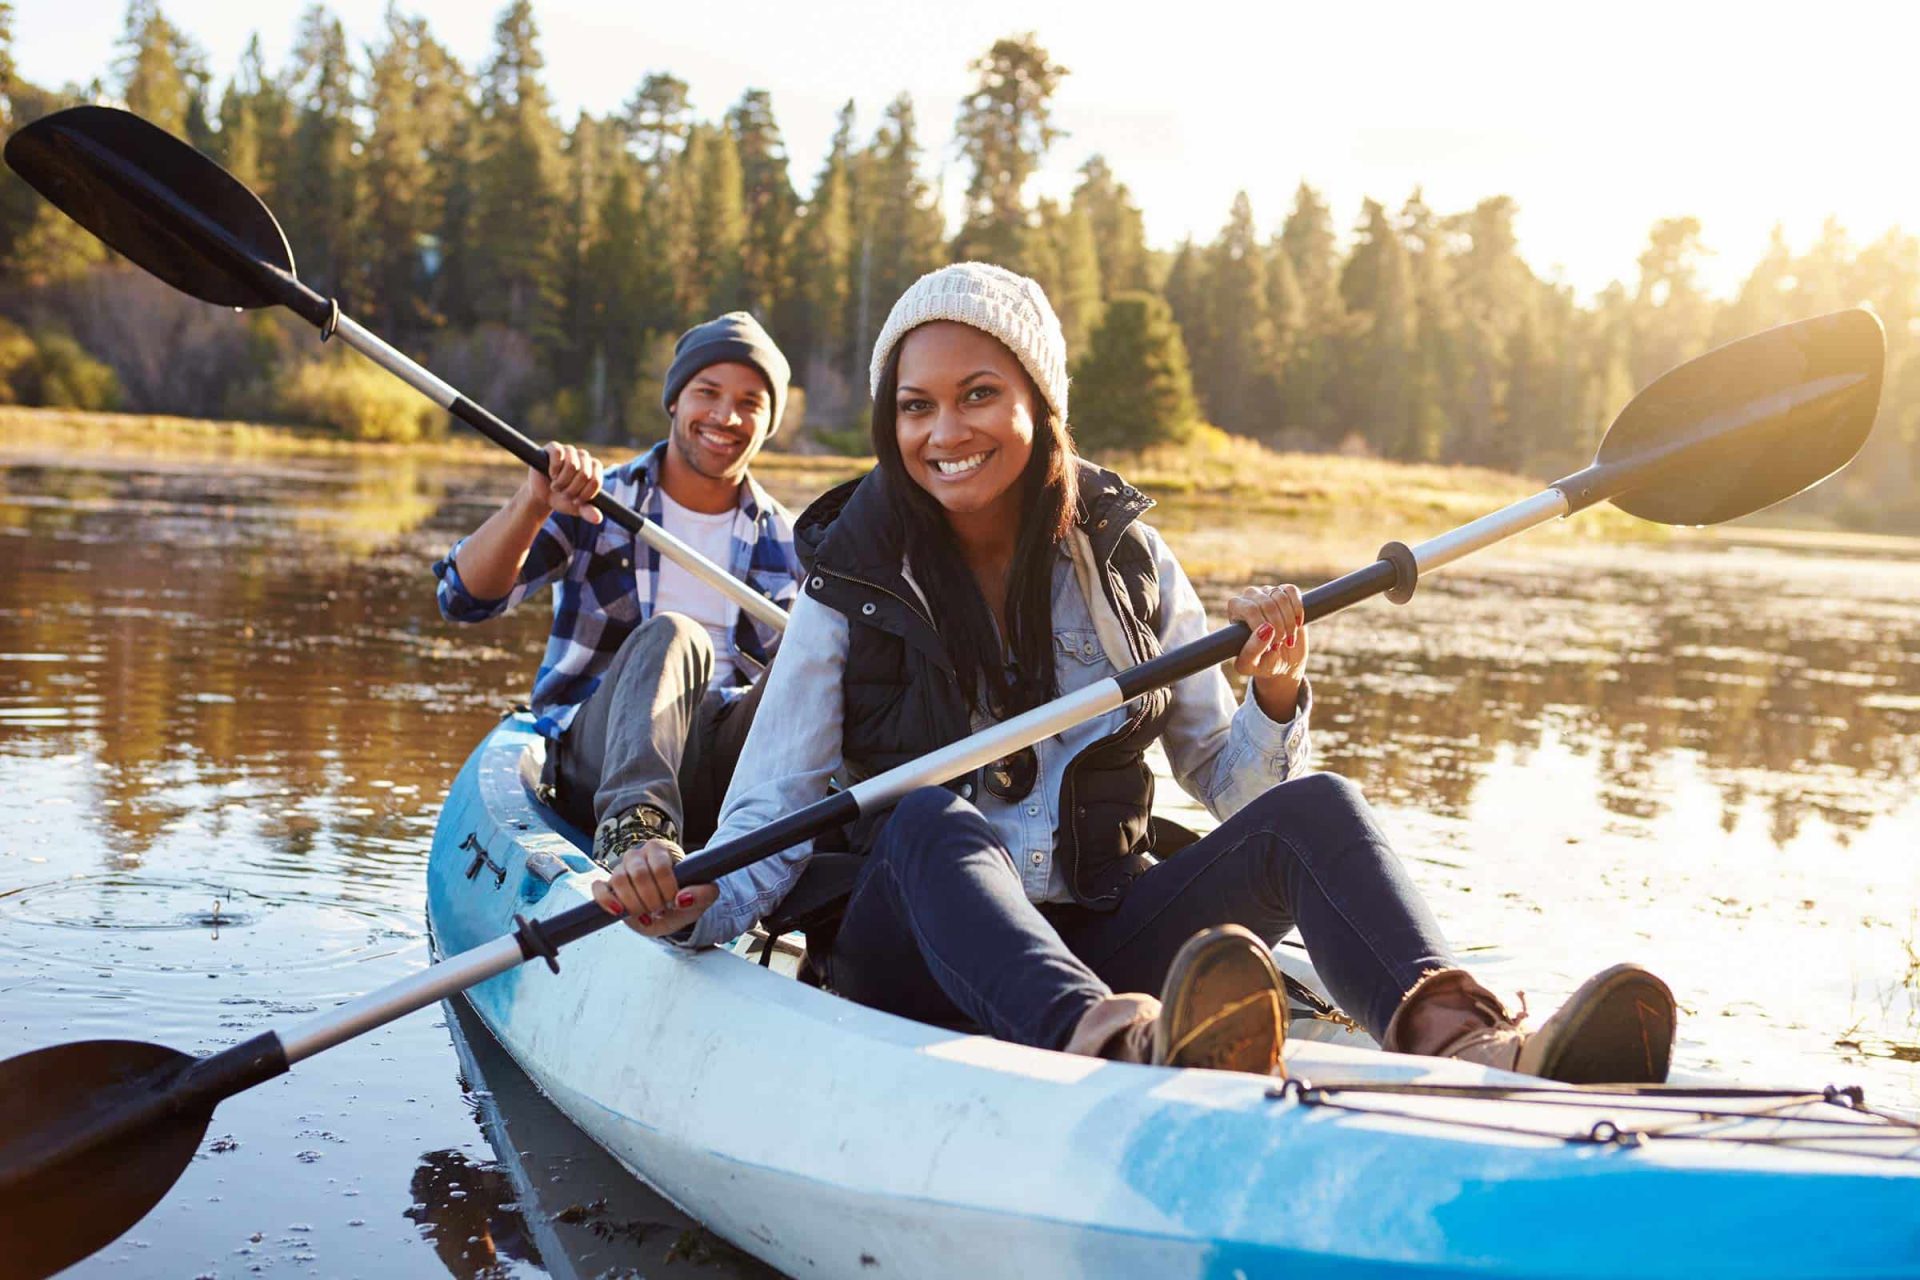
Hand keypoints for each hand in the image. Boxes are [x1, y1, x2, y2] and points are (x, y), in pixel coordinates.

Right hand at [524, 442, 602, 524]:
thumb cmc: (563, 499)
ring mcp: (570, 450)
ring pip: (572, 465)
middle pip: (584, 474)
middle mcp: (584, 456)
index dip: (585, 494)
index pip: (595, 481)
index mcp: (595, 468)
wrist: (542, 495)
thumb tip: (598, 519)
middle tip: (563, 493)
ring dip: (562, 481)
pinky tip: (551, 474)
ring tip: (556, 486)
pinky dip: (554, 469)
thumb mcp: (576, 508)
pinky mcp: (554, 447)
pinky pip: (558, 455)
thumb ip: (588, 511)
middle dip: (572, 489)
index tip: (575, 501)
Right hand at [590, 838, 718, 937]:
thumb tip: (682, 899)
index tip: (674, 902)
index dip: (667, 888)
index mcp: (660, 850)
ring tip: (646, 914)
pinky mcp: (607, 886)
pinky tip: (618, 911)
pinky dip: (606, 900)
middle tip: (661, 910)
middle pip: (639, 873)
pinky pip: (598, 887)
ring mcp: (620, 869)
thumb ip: (703, 894)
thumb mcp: (703, 897)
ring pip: (618, 879)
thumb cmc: (685, 899)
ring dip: (634, 903)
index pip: (660, 865)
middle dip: (651, 899)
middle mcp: (637, 855)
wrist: (668, 913)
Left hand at [1225, 584, 1307, 720]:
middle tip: (1280, 644)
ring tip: (1288, 638)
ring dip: (1289, 622)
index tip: (1271, 645)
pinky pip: (1291, 591)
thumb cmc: (1261, 663)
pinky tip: (1298, 624)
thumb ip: (1253, 650)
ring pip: (1281, 598)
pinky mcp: (1284, 592)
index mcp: (1235, 610)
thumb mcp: (1251, 664)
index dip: (1263, 626)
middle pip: (1267, 603)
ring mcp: (1267, 592)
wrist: (1283, 661)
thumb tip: (1266, 629)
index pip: (1250, 609)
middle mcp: (1249, 598)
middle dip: (1279, 627)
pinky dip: (1297, 609)